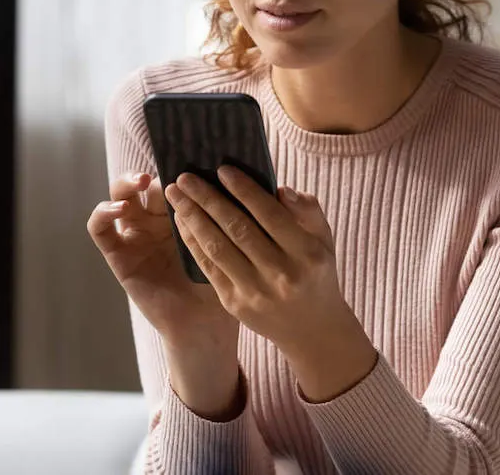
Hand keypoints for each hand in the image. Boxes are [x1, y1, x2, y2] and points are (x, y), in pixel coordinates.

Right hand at [87, 171, 238, 348]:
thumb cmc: (226, 280)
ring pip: (119, 195)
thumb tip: (276, 184)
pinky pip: (100, 230)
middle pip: (146, 180)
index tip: (196, 156)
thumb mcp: (234, 241)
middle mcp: (156, 218)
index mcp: (183, 209)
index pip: (176, 174)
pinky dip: (103, 213)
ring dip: (126, 183)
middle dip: (157, 169)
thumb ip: (241, 213)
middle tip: (173, 170)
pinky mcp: (118, 254)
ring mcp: (136, 234)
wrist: (207, 324)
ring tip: (141, 182)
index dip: (183, 163)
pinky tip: (120, 210)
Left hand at [166, 166, 377, 398]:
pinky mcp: (235, 304)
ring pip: (218, 247)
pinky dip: (193, 242)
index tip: (222, 169)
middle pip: (237, 228)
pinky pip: (209, 267)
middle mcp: (281, 274)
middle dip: (208, 199)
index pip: (269, 214)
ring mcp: (256, 292)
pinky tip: (182, 222)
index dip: (244, 190)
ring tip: (176, 195)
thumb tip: (279, 188)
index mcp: (306, 253)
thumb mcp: (324, 239)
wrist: (312, 329)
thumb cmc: (316, 272)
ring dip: (193, 218)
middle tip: (185, 177)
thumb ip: (307, 210)